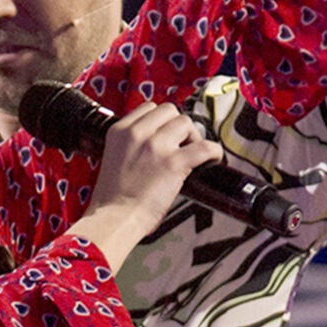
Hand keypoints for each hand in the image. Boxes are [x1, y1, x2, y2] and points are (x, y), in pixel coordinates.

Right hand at [73, 102, 223, 267]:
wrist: (114, 218)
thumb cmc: (113, 198)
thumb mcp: (114, 158)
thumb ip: (132, 145)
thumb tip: (158, 143)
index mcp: (119, 131)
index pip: (148, 108)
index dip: (161, 121)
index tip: (166, 133)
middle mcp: (138, 133)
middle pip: (169, 111)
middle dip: (177, 126)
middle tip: (180, 145)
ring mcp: (156, 146)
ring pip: (186, 123)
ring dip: (192, 137)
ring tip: (190, 154)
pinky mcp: (174, 163)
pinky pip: (205, 147)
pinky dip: (213, 152)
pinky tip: (212, 159)